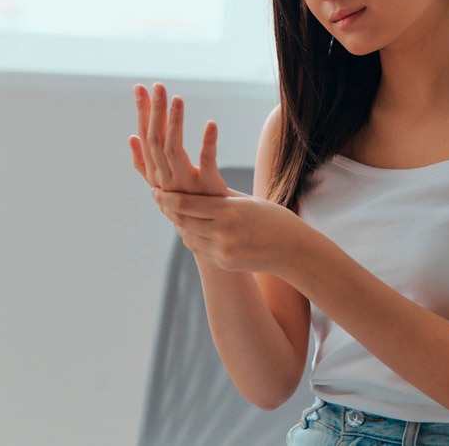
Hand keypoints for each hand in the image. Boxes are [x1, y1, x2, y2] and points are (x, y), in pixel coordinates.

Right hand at [128, 83, 227, 195]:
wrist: (212, 231)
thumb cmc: (189, 202)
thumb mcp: (164, 182)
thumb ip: (145, 163)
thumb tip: (132, 137)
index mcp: (156, 174)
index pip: (145, 137)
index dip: (142, 112)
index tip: (140, 88)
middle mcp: (165, 180)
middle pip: (156, 140)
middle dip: (155, 111)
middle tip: (158, 86)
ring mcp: (185, 186)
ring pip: (173, 149)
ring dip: (175, 122)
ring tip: (177, 99)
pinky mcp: (208, 189)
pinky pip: (207, 162)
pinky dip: (208, 142)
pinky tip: (211, 123)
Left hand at [151, 188, 308, 274]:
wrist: (293, 249)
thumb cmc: (272, 218)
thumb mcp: (246, 201)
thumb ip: (220, 196)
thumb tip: (195, 184)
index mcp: (229, 211)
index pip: (186, 204)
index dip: (166, 198)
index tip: (154, 190)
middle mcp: (223, 232)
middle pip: (181, 220)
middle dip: (167, 209)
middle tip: (157, 197)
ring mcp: (222, 251)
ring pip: (187, 236)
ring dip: (178, 224)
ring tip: (172, 211)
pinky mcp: (224, 263)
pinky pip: (199, 249)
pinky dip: (192, 237)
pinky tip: (190, 228)